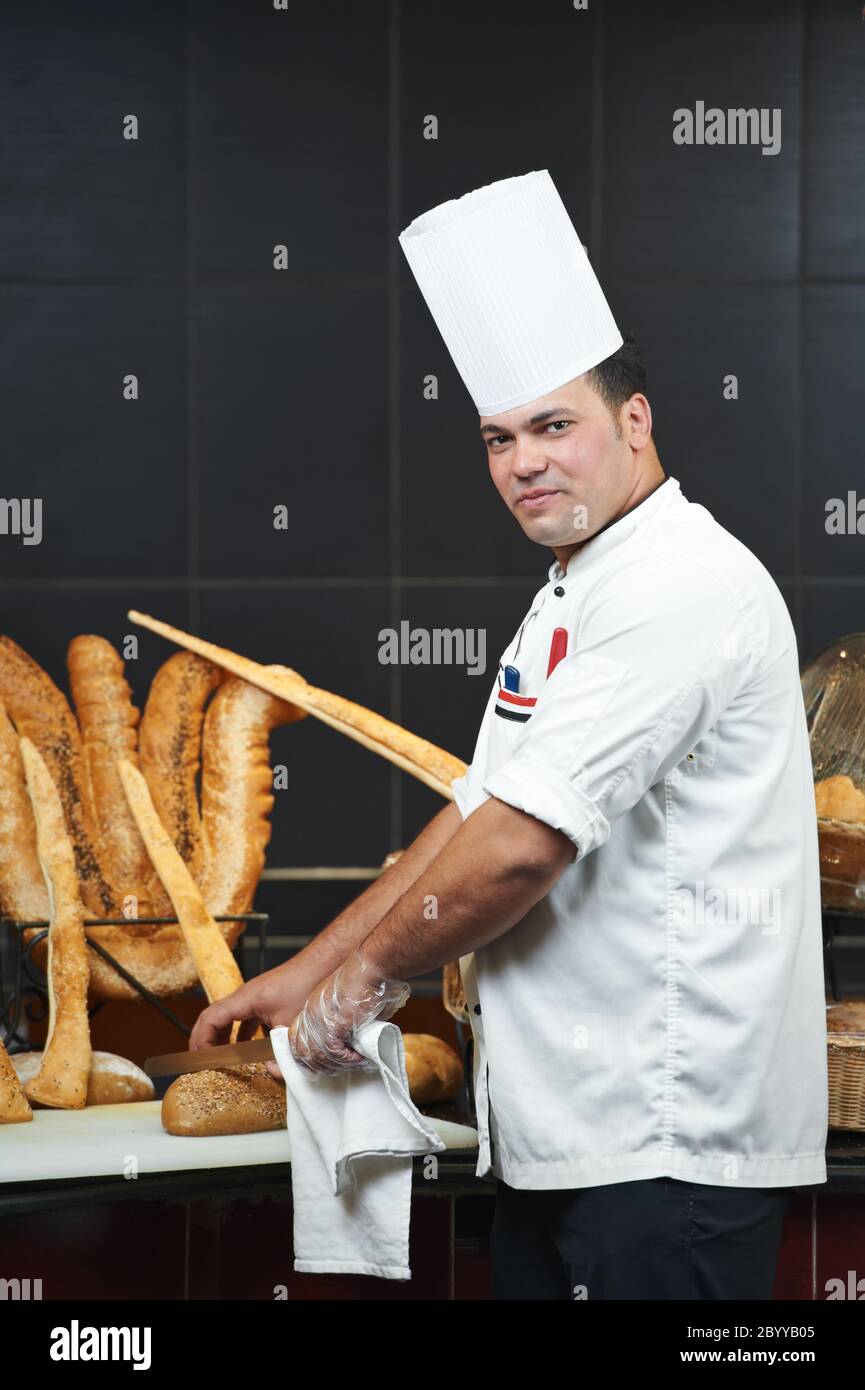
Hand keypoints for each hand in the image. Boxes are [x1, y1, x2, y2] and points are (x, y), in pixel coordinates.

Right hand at [189, 964, 314, 1078]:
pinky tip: (246, 1048)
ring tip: (218, 1058)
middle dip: (204, 1039)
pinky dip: (240, 1034)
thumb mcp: (292, 1025)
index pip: (210, 1019)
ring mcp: (254, 997)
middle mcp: (245, 996)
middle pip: (213, 1016)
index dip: (202, 1040)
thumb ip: (281, 1052)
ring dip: (221, 1036)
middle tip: (200, 1062)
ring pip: (228, 1017)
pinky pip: (244, 1018)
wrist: (322, 965)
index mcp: (245, 999)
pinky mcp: (265, 1001)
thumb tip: (270, 1073)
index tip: (202, 1060)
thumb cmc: (307, 985)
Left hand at [288, 947, 409, 1075]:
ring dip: (337, 1065)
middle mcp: (310, 1016)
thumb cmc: (366, 980)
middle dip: (319, 1067)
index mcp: (311, 1009)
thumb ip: (343, 1022)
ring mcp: (319, 1021)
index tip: (317, 1066)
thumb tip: (352, 1039)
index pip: (295, 1040)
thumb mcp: (345, 1002)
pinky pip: (333, 1054)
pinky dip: (347, 1060)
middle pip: (302, 1054)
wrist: (371, 967)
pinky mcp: (331, 1026)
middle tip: (340, 1068)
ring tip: (354, 1061)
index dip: (304, 1058)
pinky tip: (359, 1057)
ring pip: (317, 1057)